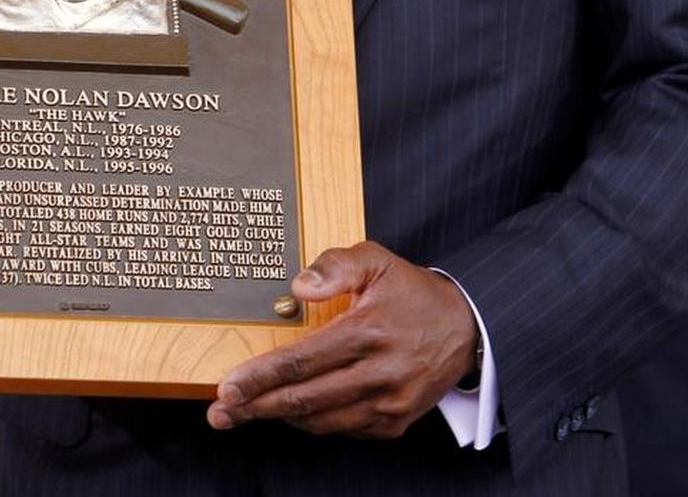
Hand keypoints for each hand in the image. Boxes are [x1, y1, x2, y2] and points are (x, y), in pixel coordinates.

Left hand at [206, 240, 477, 438]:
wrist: (466, 328)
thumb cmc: (412, 291)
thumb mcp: (377, 260)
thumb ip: (336, 265)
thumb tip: (296, 287)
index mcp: (369, 332)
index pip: (303, 360)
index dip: (261, 377)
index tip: (227, 386)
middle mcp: (379, 374)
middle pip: (305, 398)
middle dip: (257, 407)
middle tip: (220, 413)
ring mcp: (389, 404)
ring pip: (322, 420)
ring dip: (280, 418)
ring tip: (246, 412)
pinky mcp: (395, 422)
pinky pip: (344, 427)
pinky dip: (314, 420)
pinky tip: (293, 409)